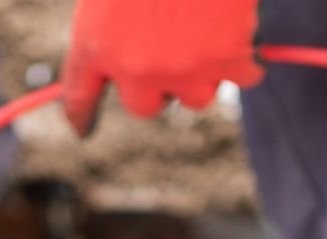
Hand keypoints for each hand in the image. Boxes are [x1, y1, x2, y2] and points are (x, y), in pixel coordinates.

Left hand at [61, 0, 262, 135]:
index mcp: (95, 43)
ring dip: (204, 72)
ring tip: (207, 31)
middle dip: (159, 84)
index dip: (80, 113)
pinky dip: (247, 58)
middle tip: (173, 50)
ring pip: (197, 97)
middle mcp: (135, 68)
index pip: (78, 92)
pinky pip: (245, 76)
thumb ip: (114, 22)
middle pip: (146, 105)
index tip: (81, 128)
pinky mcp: (228, 60)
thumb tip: (131, 50)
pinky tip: (243, 31)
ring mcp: (183, 68)